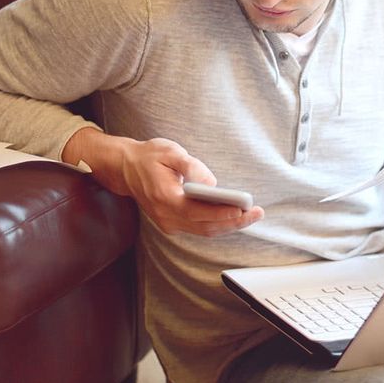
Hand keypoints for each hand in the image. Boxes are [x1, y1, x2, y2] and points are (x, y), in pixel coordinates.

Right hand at [63, 128, 263, 235]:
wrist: (126, 168)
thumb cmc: (150, 157)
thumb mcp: (170, 151)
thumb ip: (191, 166)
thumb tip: (211, 183)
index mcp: (164, 197)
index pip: (198, 211)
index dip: (222, 212)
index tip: (243, 209)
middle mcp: (165, 216)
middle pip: (205, 226)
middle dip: (234, 221)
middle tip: (257, 213)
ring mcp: (167, 223)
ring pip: (204, 231)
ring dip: (229, 225)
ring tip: (252, 215)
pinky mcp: (172, 224)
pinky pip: (199, 229)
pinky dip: (218, 224)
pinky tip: (235, 216)